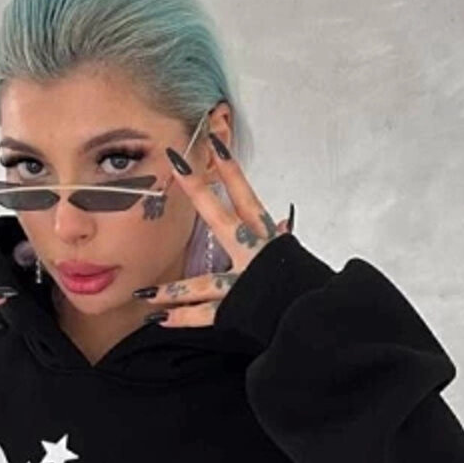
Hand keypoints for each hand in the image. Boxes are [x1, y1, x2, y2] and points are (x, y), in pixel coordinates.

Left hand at [132, 134, 293, 324]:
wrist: (320, 315)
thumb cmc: (312, 287)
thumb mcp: (297, 258)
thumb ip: (284, 242)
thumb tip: (284, 226)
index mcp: (270, 241)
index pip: (248, 198)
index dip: (231, 171)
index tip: (215, 144)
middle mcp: (255, 255)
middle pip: (222, 217)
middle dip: (199, 190)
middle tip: (177, 163)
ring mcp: (244, 283)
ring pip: (203, 282)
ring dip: (172, 288)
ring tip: (143, 292)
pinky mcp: (239, 310)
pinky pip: (205, 314)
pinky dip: (182, 317)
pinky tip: (157, 318)